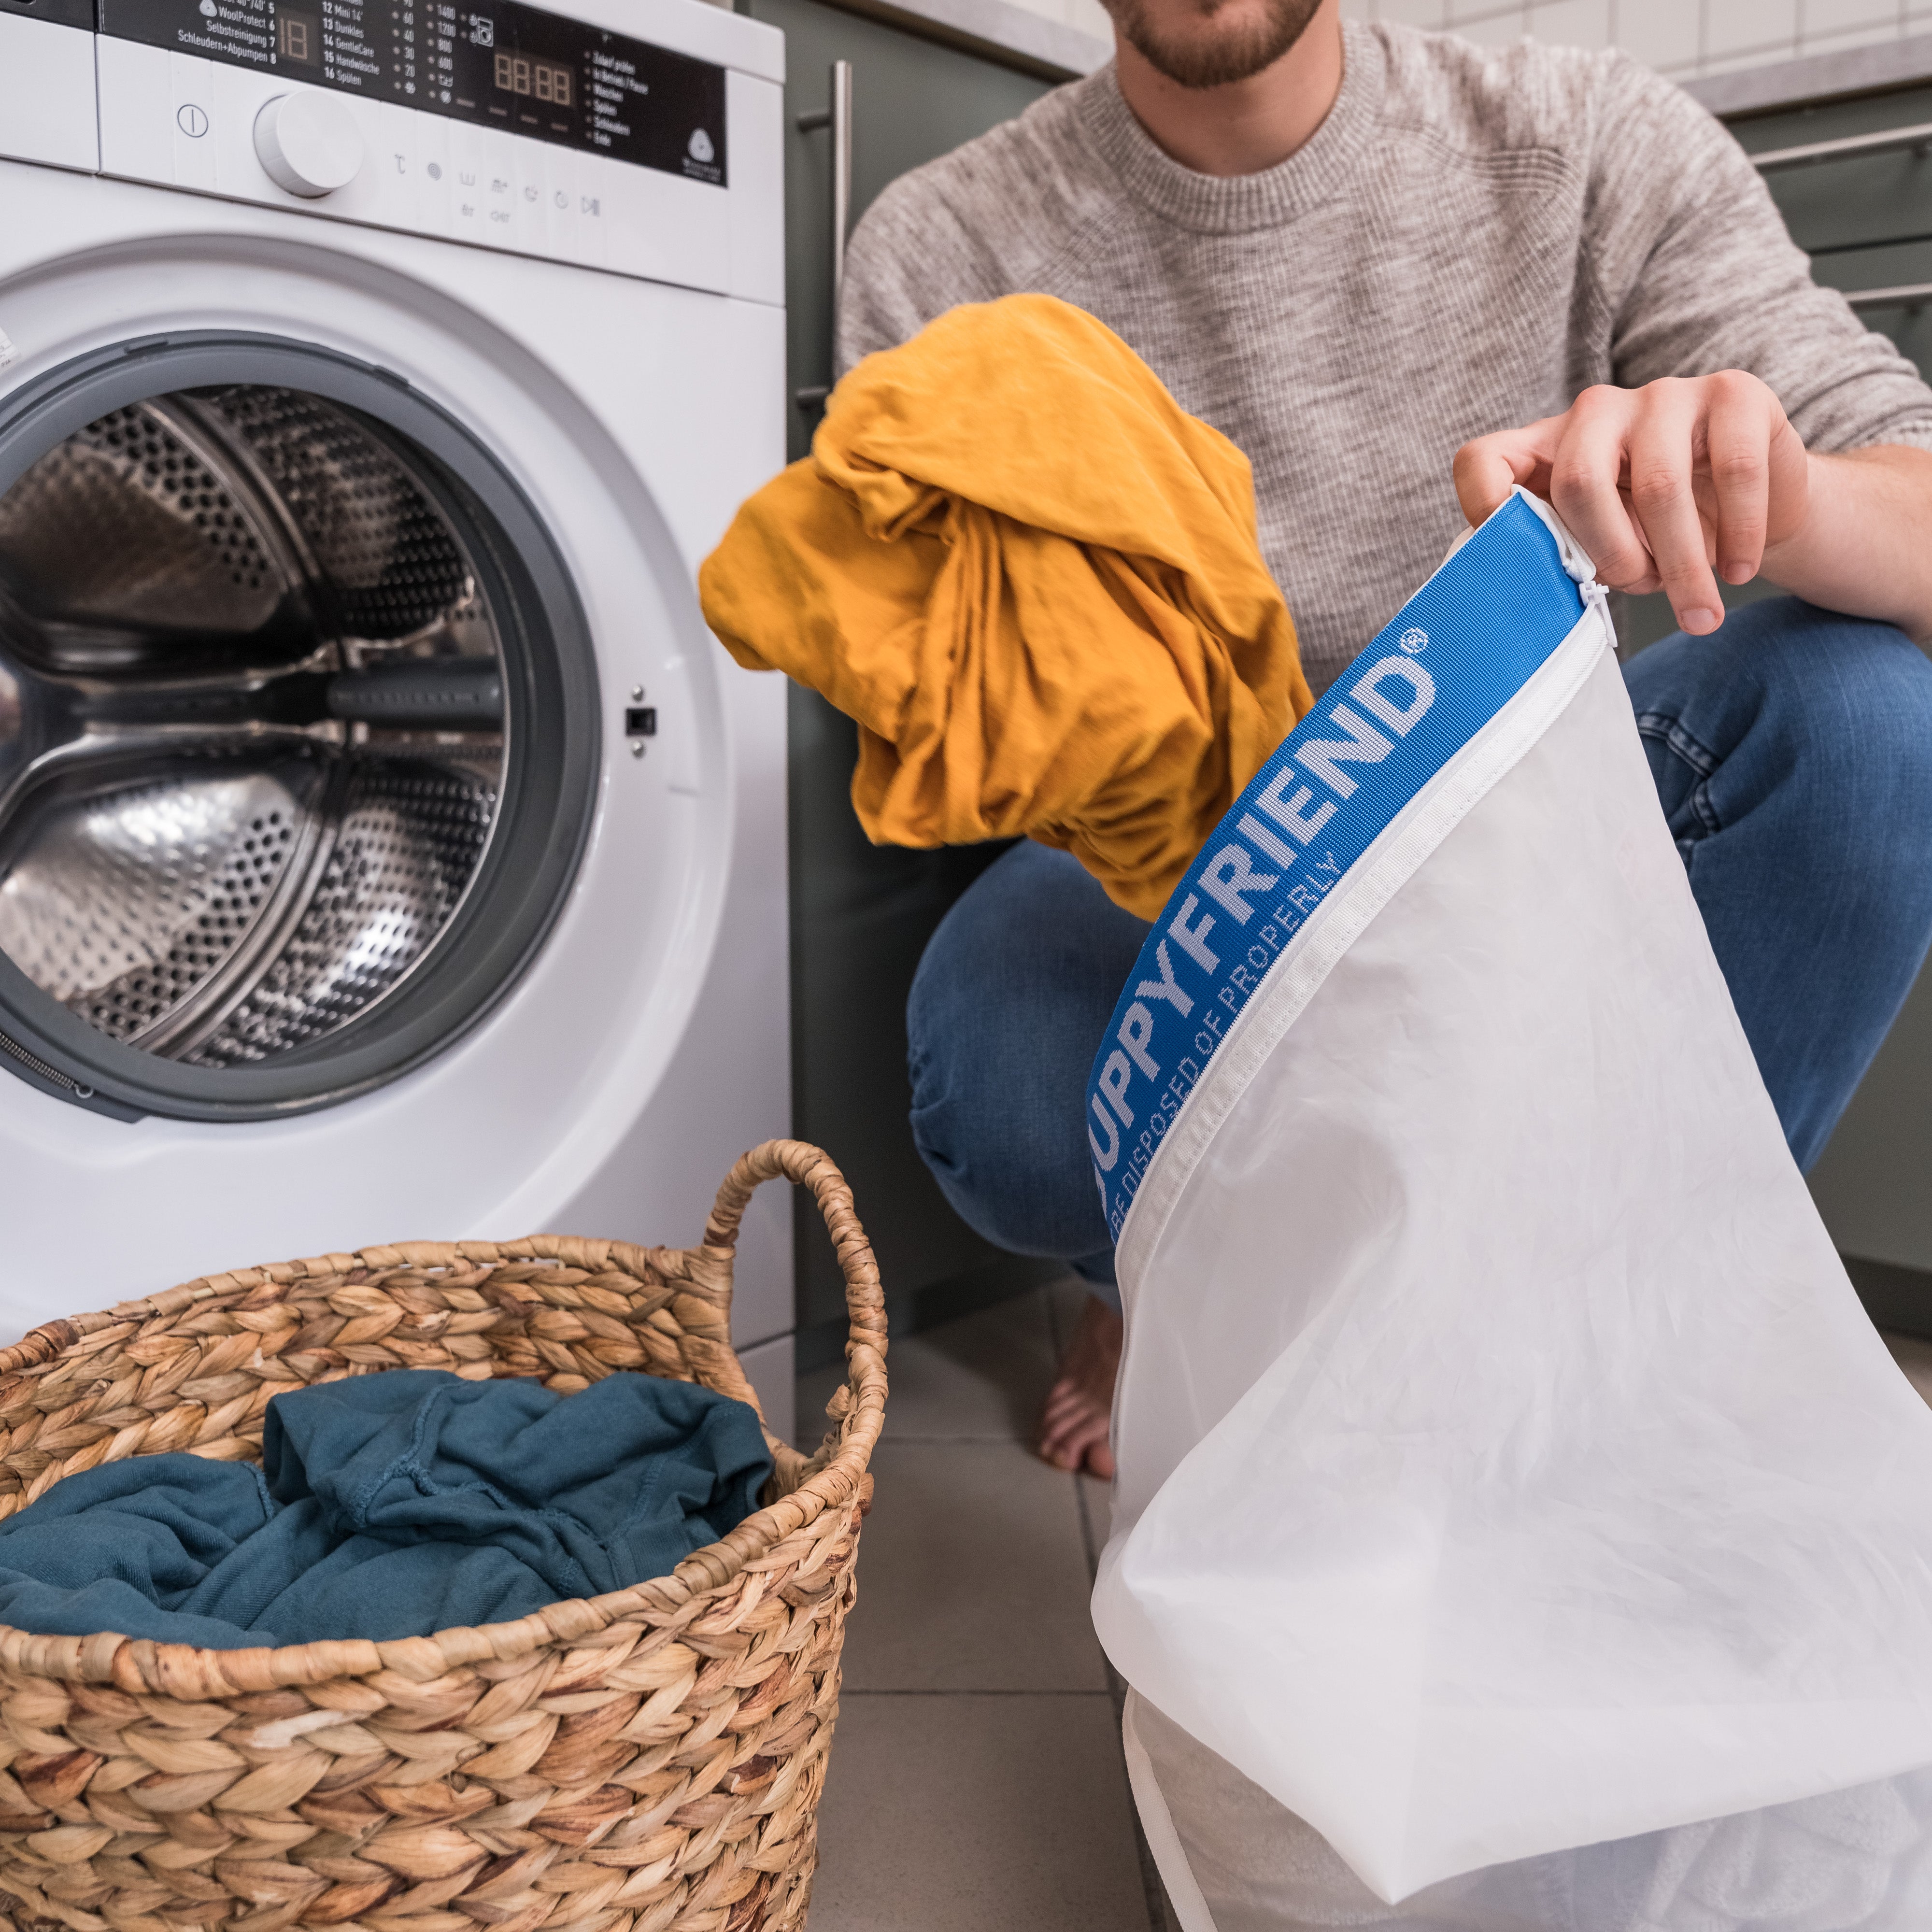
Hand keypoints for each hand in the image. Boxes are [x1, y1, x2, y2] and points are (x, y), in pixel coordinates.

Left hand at [1454, 373, 1810, 634]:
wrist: (1754, 510)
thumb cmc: (1659, 537)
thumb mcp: (1602, 549)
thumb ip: (1564, 556)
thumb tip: (1539, 599)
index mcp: (1547, 449)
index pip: (1483, 461)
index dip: (1486, 509)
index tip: (1517, 564)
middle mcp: (1596, 412)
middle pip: (1579, 482)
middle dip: (1613, 556)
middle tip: (1643, 590)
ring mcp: (1664, 395)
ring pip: (1659, 486)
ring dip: (1682, 564)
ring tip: (1699, 610)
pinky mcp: (1734, 392)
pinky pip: (1733, 470)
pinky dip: (1739, 534)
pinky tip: (1739, 569)